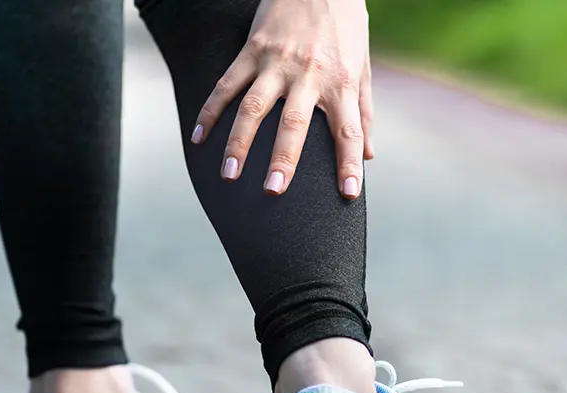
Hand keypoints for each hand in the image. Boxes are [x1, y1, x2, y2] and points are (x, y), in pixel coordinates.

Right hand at [189, 0, 373, 198]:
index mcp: (341, 82)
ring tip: (229, 174)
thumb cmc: (346, 24)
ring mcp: (276, 62)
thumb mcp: (363, 65)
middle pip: (294, 123)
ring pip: (253, 107)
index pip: (348, 131)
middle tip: (273, 191)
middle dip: (283, 159)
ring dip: (239, 142)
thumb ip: (363, 112)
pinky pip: (227, 85)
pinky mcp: (252, 50)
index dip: (348, 163)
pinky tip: (198, 138)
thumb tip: (367, 154)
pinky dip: (210, 112)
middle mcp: (309, 75)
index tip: (348, 193)